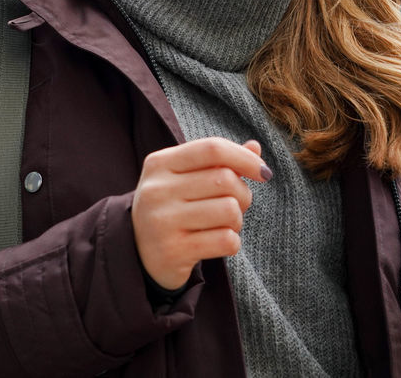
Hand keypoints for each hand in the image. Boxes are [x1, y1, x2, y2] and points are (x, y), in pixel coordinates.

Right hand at [131, 137, 272, 289]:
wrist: (137, 253)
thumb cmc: (172, 207)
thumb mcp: (186, 177)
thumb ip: (219, 161)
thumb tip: (255, 147)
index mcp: (160, 163)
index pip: (212, 148)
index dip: (245, 158)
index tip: (263, 172)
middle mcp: (157, 190)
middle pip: (225, 179)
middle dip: (243, 194)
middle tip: (236, 206)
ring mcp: (162, 221)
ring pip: (229, 211)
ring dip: (237, 220)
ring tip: (223, 225)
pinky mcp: (172, 251)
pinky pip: (225, 240)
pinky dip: (232, 242)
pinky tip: (217, 242)